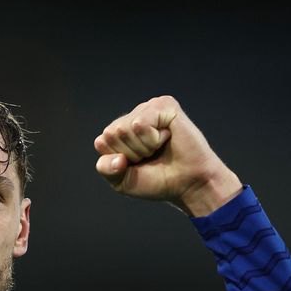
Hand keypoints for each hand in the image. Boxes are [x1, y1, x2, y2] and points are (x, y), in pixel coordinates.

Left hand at [93, 96, 239, 213]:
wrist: (188, 184)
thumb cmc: (158, 181)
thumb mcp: (122, 181)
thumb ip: (106, 168)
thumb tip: (110, 149)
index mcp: (120, 132)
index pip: (102, 142)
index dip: (118, 161)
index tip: (138, 164)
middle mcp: (133, 117)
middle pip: (112, 134)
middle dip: (131, 153)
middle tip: (152, 156)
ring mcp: (149, 108)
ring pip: (125, 128)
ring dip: (143, 147)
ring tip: (160, 148)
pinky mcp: (164, 105)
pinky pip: (140, 124)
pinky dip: (153, 139)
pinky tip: (168, 138)